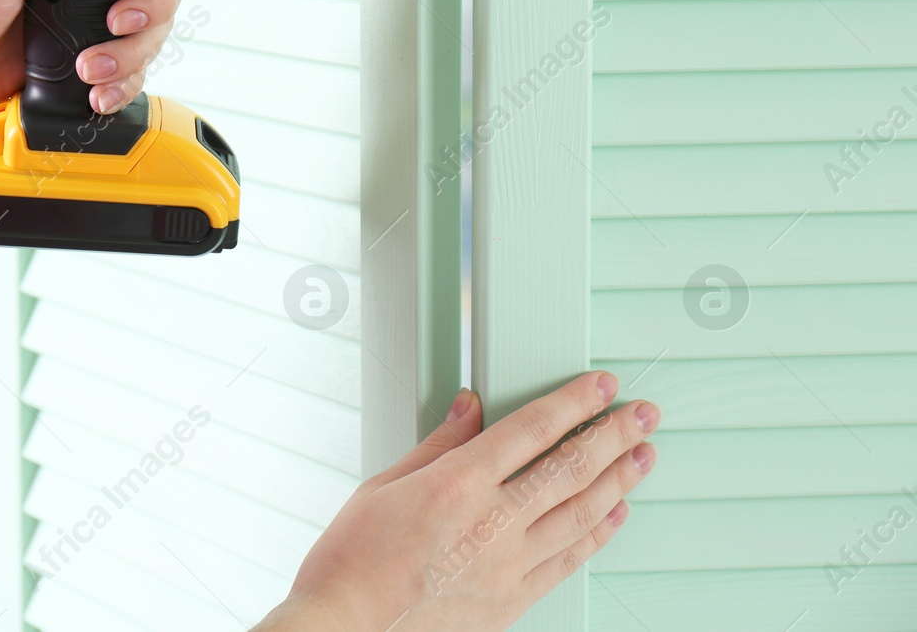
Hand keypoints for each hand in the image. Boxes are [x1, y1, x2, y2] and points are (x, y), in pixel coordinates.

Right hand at [255, 372, 659, 631]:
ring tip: (643, 456)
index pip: (532, 430)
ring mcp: (507, 564)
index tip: (602, 386)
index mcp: (457, 483)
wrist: (348, 627)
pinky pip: (568, 560)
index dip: (574, 402)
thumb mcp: (384, 484)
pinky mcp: (511, 600)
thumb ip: (438, 443)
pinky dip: (597, 534)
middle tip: (644, 414)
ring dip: (619, 480)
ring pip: (580, 513)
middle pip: (570, 468)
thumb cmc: (353, 557)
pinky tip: (614, 514)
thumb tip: (469, 406)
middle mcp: (491, 522)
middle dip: (614, 435)